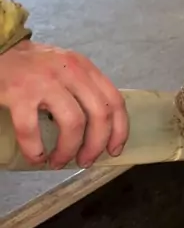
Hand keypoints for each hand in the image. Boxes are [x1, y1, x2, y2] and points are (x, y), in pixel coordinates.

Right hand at [0, 41, 127, 167]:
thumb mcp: (65, 68)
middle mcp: (70, 71)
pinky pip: (32, 130)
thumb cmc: (31, 66)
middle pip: (100, 114)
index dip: (120, 130)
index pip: (115, 100)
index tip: (114, 150)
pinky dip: (35, 150)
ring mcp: (45, 81)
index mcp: (84, 67)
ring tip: (58, 161)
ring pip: (73, 123)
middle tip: (85, 161)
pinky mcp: (19, 93)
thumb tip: (99, 129)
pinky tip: (35, 157)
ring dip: (68, 150)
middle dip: (96, 145)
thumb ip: (82, 88)